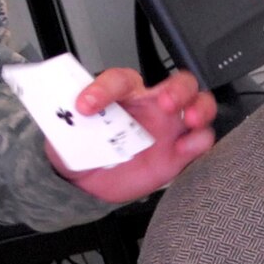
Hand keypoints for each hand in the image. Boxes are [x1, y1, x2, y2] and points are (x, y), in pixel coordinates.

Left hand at [51, 67, 216, 203]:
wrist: (91, 183)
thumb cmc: (84, 149)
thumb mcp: (66, 135)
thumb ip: (65, 123)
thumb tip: (62, 115)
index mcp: (123, 95)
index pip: (119, 80)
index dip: (104, 89)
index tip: (86, 105)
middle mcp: (152, 105)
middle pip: (177, 82)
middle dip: (176, 89)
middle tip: (164, 103)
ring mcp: (169, 127)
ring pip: (199, 104)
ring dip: (199, 107)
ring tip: (189, 119)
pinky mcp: (179, 152)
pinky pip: (200, 140)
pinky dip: (199, 142)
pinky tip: (186, 148)